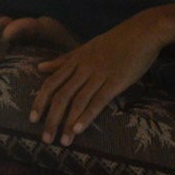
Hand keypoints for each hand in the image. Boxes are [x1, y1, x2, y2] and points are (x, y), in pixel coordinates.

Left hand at [29, 16, 162, 144]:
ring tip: (63, 142)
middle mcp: (82, 69)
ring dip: (68, 123)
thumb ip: (62, 61)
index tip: (32, 119)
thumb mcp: (84, 48)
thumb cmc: (113, 41)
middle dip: (51, 119)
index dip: (40, 102)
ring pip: (77, 101)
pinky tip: (78, 130)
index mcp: (74, 62)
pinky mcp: (115, 82)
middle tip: (45, 139)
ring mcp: (98, 75)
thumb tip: (39, 68)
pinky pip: (98, 100)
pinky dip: (87, 115)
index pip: (51, 84)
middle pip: (61, 96)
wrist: (142, 32)